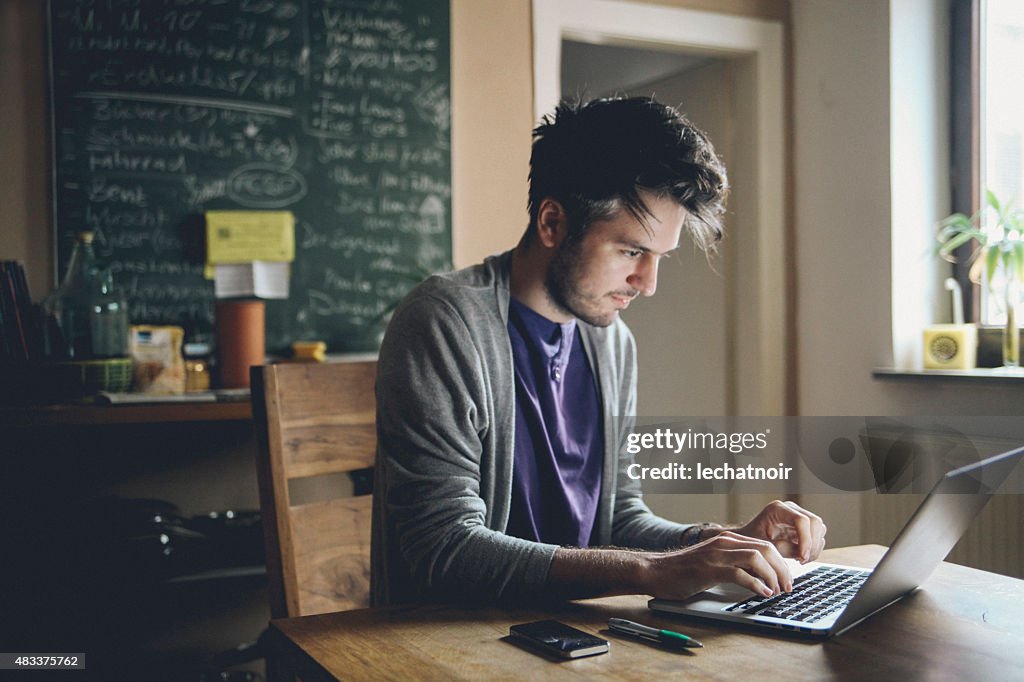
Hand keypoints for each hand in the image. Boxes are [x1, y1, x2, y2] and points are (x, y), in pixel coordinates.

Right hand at [643, 531, 792, 599]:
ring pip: (757, 558)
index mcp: (728, 539)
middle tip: (786, 587)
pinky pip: (740, 574)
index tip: (786, 579)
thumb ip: (735, 563)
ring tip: (776, 591)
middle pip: (766, 549)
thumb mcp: (714, 561)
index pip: (764, 544)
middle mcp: (724, 542)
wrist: (656, 571)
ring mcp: (716, 554)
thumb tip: (761, 577)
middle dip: (782, 569)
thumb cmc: (684, 570)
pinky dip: (755, 585)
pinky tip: (761, 594)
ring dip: (772, 576)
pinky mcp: (709, 569)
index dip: (781, 562)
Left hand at [732, 500, 826, 563]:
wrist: (747, 539)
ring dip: (814, 548)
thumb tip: (802, 553)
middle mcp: (790, 509)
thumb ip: (782, 548)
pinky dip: (813, 549)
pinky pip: (818, 536)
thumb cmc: (751, 541)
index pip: (801, 520)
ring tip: (799, 559)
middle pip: (815, 522)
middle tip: (801, 560)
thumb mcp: (763, 546)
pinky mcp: (803, 526)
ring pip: (820, 529)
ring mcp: (798, 515)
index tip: (801, 557)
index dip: (806, 540)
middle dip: (812, 544)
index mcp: (777, 509)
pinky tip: (800, 556)